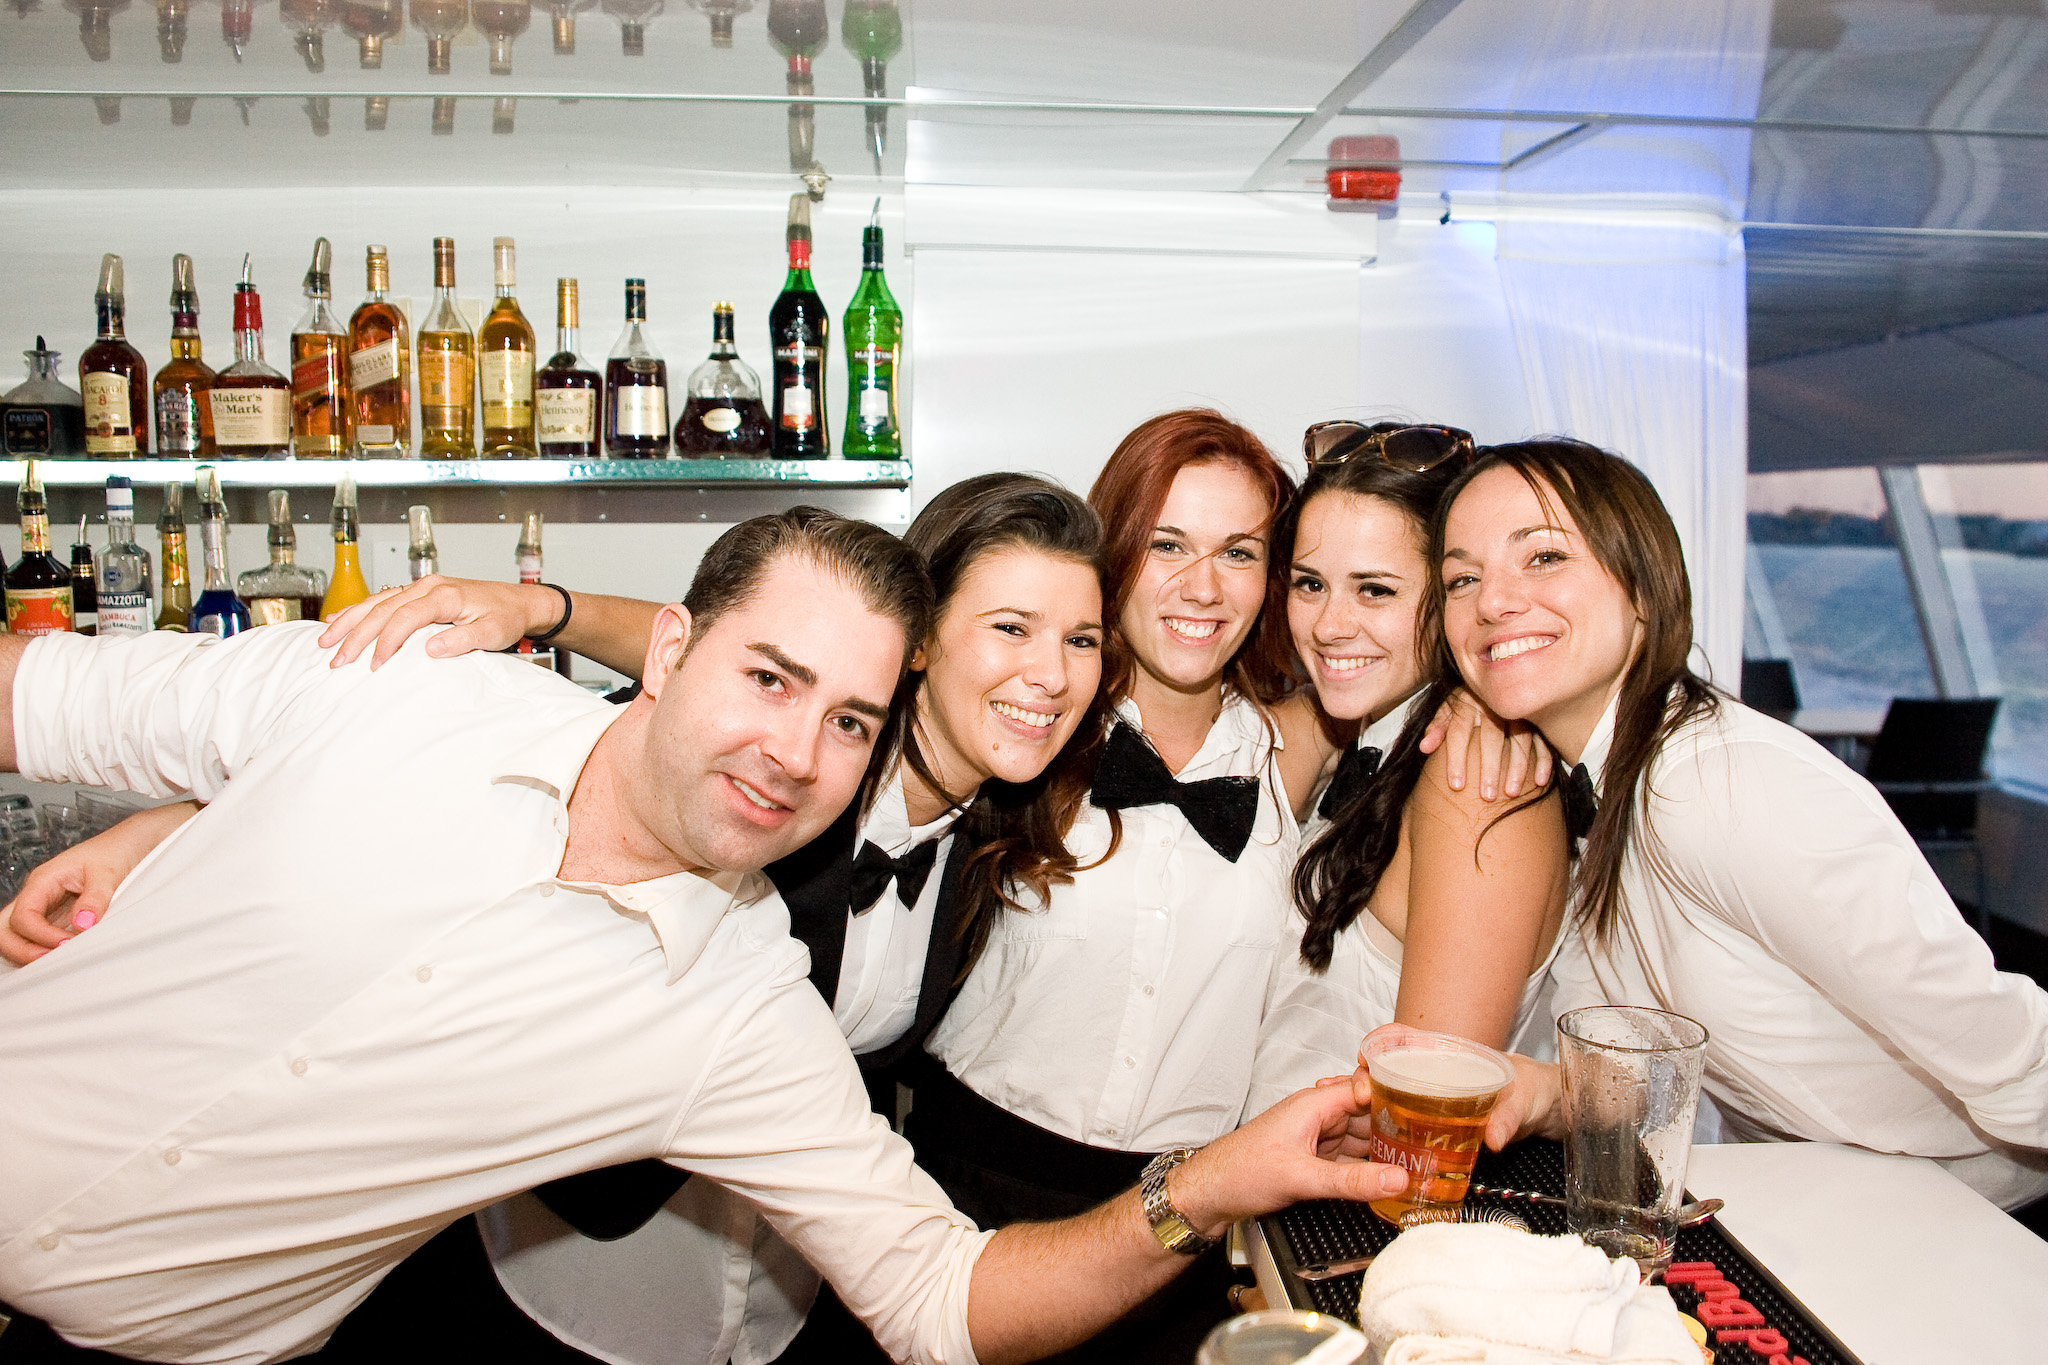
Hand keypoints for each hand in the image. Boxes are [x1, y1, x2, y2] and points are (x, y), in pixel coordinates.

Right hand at [0, 800, 201, 964]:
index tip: (66, 943)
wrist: (133, 843)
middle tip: (54, 960)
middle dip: (22, 950)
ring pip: (18, 936)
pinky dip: (46, 949)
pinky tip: (68, 955)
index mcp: (44, 880)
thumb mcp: (109, 871)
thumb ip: (95, 897)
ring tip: (63, 959)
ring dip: (32, 952)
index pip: (22, 915)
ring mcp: (46, 907)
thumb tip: (82, 924)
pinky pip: (40, 937)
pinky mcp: (59, 917)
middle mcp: (38, 895)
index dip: (39, 935)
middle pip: (6, 930)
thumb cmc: (117, 851)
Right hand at [318, 576, 559, 670]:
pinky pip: (383, 599)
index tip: (375, 665)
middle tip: (336, 659)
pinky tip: (341, 620)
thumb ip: (463, 640)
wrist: (519, 602)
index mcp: (444, 595)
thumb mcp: (492, 633)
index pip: (404, 618)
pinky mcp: (420, 592)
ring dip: (350, 621)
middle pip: (382, 609)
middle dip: (356, 634)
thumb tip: (431, 649)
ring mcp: (422, 587)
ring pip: (377, 602)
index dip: (386, 642)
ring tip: (325, 640)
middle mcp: (428, 587)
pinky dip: (360, 611)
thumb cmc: (506, 616)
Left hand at [1169, 1082, 1407, 1237]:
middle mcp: (1318, 1116)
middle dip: (1399, 1126)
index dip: (1396, 1094)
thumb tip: (1395, 1179)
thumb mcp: (1301, 1177)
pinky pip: (1353, 1159)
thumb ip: (1351, 1181)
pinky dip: (1371, 1168)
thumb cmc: (1239, 1171)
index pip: (1365, 1088)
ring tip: (1423, 1162)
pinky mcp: (1317, 1160)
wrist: (1211, 1194)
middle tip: (1436, 1142)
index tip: (1430, 1105)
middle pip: (1371, 1114)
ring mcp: (1319, 1138)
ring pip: (1365, 1138)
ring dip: (1387, 1150)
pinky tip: (1390, 1179)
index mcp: (1313, 1104)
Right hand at [1347, 1048, 1564, 1152]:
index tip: (1365, 1056)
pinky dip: (1386, 1132)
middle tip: (1354, 1099)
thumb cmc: (1536, 1090)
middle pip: (1388, 1069)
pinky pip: (1405, 1125)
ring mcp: (1434, 1101)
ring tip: (1346, 1123)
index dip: (1381, 1041)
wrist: (1549, 1111)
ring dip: (1367, 1107)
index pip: (1406, 1038)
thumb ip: (1509, 1116)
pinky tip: (1373, 1147)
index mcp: (1451, 1056)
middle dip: (1363, 1079)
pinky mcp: (1438, 1126)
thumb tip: (1494, 1139)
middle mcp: (1436, 1076)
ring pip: (1391, 1098)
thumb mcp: (1526, 1100)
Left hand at [1417, 688, 1553, 798]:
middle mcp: (1493, 706)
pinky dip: (1543, 760)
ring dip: (1518, 768)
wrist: (1497, 673)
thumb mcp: (1449, 708)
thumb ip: (1437, 727)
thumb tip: (1423, 748)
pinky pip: (1543, 739)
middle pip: (1491, 737)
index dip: (1456, 758)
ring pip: (1520, 739)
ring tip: (1511, 793)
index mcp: (1467, 703)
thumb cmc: (1469, 700)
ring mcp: (1518, 711)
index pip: (1459, 732)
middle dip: (1489, 768)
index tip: (1456, 786)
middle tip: (1486, 796)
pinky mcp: (1538, 718)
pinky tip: (1540, 782)